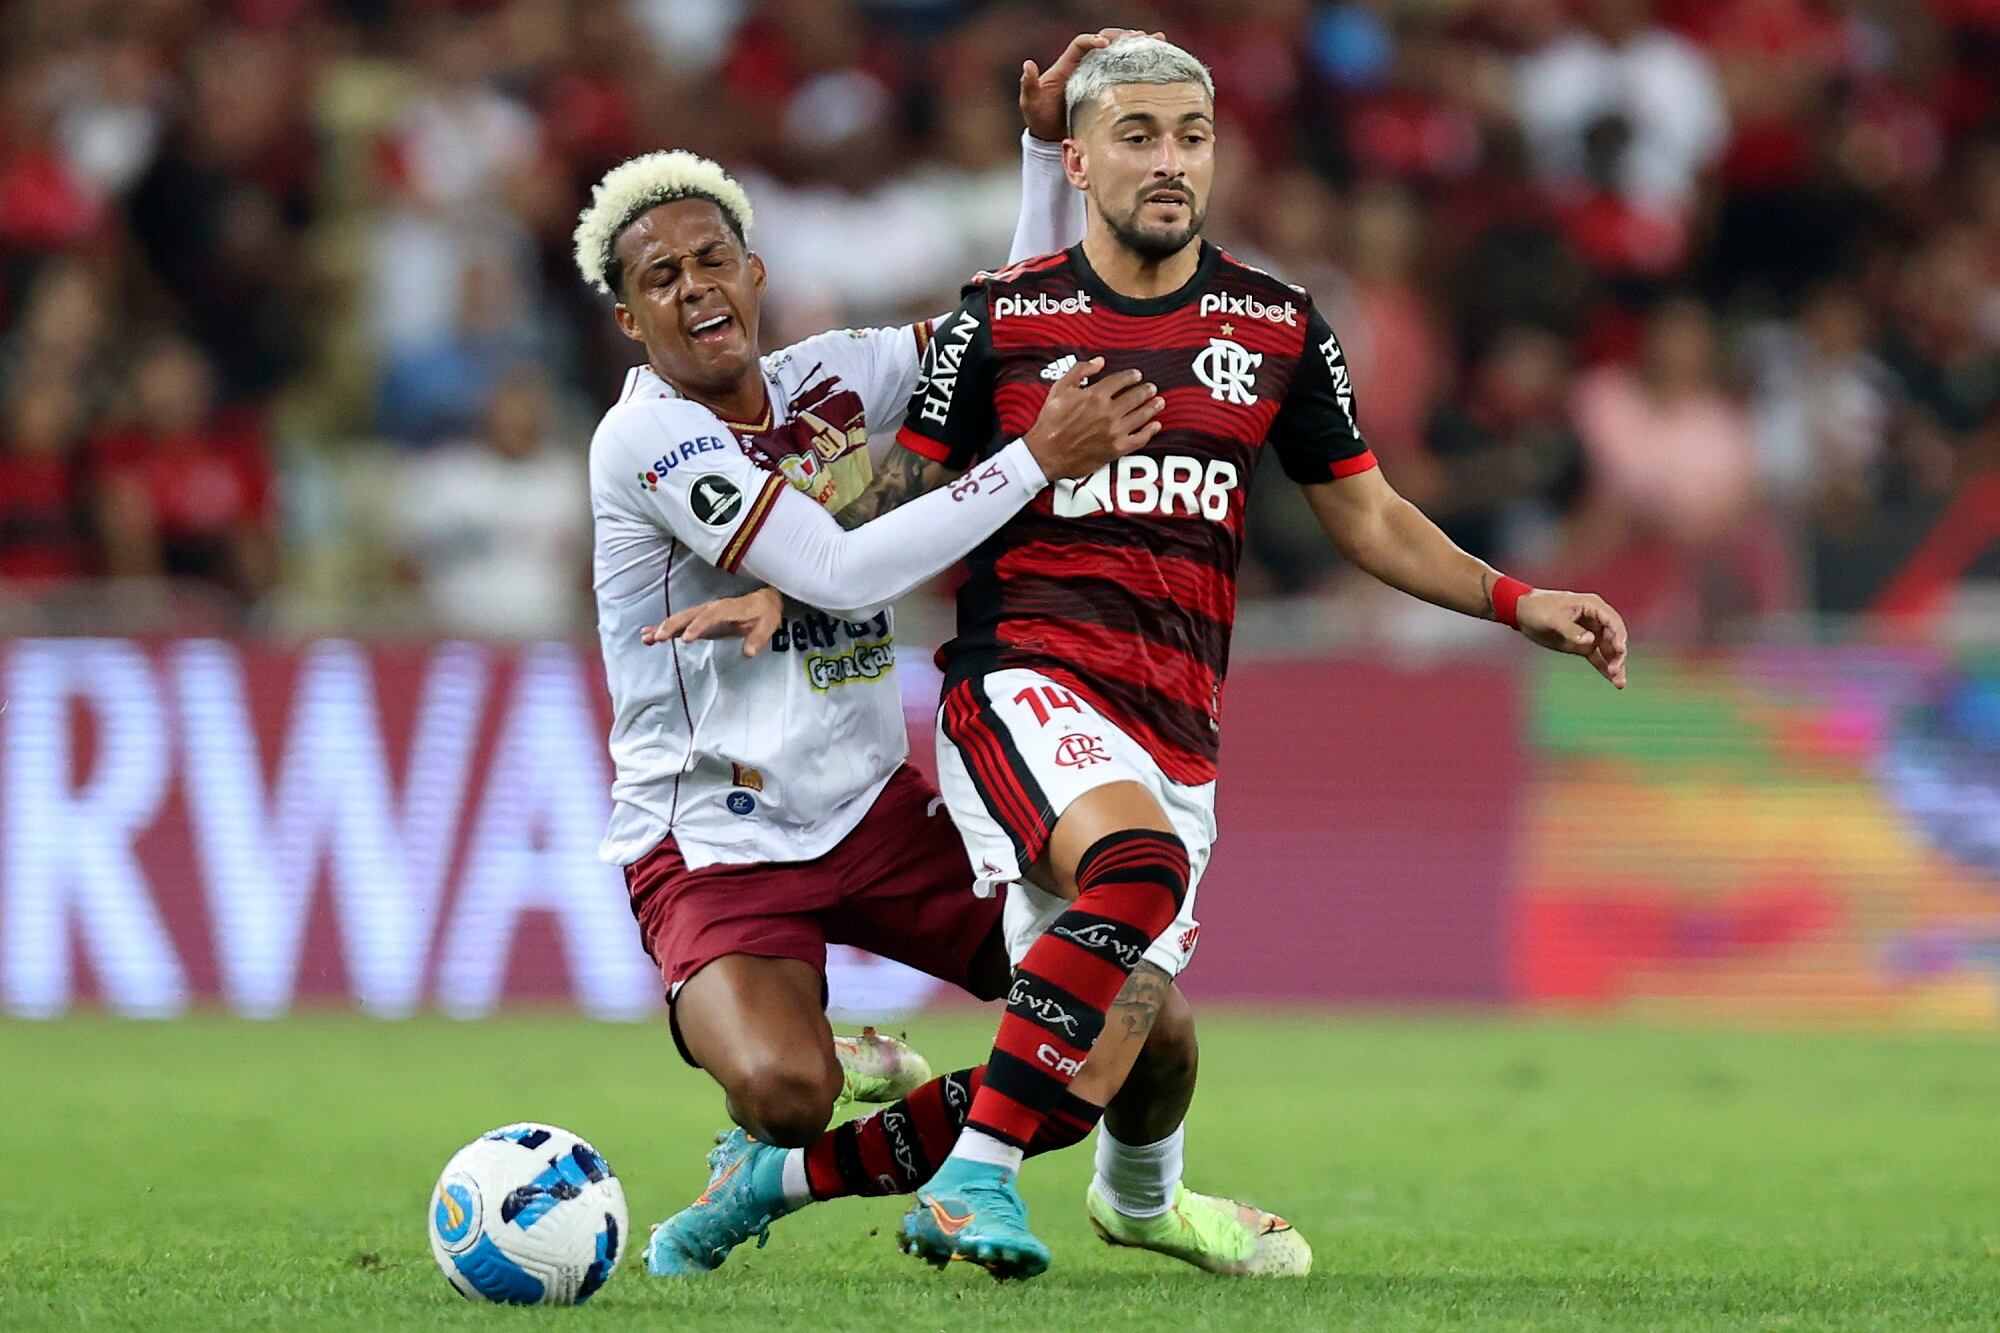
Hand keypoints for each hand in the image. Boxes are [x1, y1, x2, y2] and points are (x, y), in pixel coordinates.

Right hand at [641, 586, 784, 657]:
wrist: (762, 603)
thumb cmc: (764, 614)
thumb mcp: (767, 625)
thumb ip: (758, 638)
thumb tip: (749, 652)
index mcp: (728, 608)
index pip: (710, 616)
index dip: (698, 626)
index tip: (686, 639)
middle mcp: (711, 609)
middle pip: (689, 615)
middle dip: (673, 625)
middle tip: (659, 638)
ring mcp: (703, 614)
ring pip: (680, 619)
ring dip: (663, 627)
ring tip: (647, 637)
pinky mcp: (698, 621)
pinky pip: (679, 624)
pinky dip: (664, 629)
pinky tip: (648, 635)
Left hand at [1020, 27, 1163, 140]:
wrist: (1050, 135)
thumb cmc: (1039, 118)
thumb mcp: (1031, 103)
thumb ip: (1029, 85)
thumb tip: (1028, 65)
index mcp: (1067, 65)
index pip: (1081, 44)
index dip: (1092, 40)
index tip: (1104, 44)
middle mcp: (1084, 65)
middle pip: (1105, 41)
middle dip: (1122, 37)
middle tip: (1140, 37)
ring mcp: (1097, 74)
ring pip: (1118, 52)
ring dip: (1137, 44)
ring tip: (1157, 39)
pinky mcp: (1107, 86)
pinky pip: (1124, 69)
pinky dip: (1141, 61)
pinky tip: (1160, 55)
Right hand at [1023, 357, 1164, 479]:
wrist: (1046, 453)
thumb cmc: (1050, 421)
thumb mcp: (1060, 389)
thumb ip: (1080, 371)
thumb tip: (1099, 361)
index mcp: (1095, 395)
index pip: (1121, 380)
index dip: (1132, 376)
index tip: (1137, 375)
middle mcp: (1108, 412)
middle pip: (1135, 397)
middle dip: (1146, 391)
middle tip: (1152, 388)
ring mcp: (1114, 431)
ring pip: (1141, 416)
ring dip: (1152, 407)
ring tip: (1159, 402)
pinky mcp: (1116, 449)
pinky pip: (1139, 439)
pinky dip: (1150, 431)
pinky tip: (1156, 426)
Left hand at [1516, 589, 1628, 688]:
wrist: (1521, 612)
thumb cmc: (1537, 609)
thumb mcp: (1552, 618)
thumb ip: (1571, 630)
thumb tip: (1591, 641)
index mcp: (1592, 606)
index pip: (1613, 622)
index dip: (1619, 636)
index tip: (1620, 651)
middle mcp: (1595, 620)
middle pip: (1614, 638)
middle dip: (1618, 655)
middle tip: (1614, 670)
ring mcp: (1589, 633)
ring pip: (1608, 650)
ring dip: (1615, 665)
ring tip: (1619, 683)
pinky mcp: (1581, 645)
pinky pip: (1597, 657)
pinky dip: (1604, 668)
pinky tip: (1614, 681)